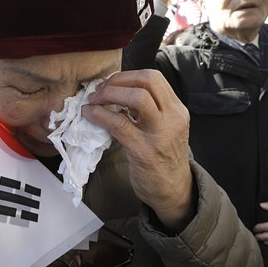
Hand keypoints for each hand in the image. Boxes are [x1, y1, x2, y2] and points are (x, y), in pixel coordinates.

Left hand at [82, 70, 192, 231]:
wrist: (174, 191)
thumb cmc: (164, 158)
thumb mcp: (166, 128)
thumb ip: (150, 110)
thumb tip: (116, 92)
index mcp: (177, 109)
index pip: (154, 78)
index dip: (127, 75)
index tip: (111, 83)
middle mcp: (173, 117)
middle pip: (147, 80)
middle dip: (118, 80)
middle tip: (100, 90)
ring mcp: (160, 134)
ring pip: (137, 98)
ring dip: (109, 94)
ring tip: (94, 100)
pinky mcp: (143, 150)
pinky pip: (119, 123)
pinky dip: (100, 114)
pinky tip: (90, 114)